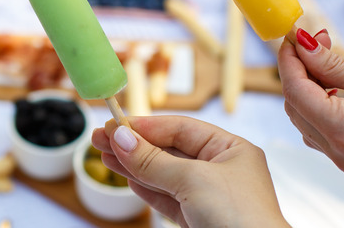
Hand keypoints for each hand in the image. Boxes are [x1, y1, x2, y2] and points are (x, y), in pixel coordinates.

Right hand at [92, 116, 288, 227]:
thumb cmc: (242, 219)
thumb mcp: (192, 181)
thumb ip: (153, 160)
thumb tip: (121, 138)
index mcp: (232, 150)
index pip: (181, 129)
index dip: (146, 126)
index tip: (115, 125)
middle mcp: (221, 171)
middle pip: (169, 150)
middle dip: (134, 145)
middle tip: (101, 138)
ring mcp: (209, 197)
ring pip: (164, 175)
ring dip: (134, 165)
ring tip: (105, 155)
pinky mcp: (198, 220)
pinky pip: (167, 199)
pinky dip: (146, 189)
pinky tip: (128, 179)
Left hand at [279, 28, 343, 173]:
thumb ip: (331, 64)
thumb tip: (300, 43)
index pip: (295, 92)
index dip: (288, 61)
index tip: (291, 37)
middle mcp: (337, 152)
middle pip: (294, 104)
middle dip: (298, 70)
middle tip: (314, 42)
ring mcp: (340, 159)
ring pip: (302, 116)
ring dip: (307, 85)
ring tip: (327, 59)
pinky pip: (315, 128)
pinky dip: (317, 103)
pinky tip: (335, 84)